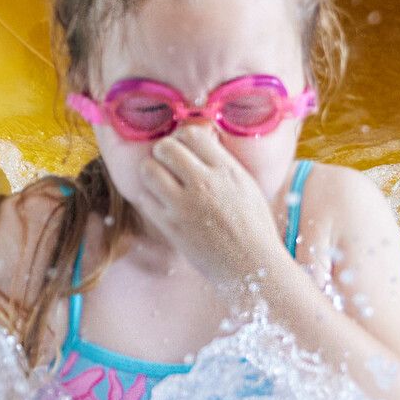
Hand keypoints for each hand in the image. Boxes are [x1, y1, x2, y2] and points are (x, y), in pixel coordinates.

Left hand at [138, 127, 287, 287]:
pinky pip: (145, 199)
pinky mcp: (171, 227)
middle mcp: (204, 183)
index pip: (191, 133)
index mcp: (226, 170)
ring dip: (151, 172)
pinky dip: (149, 197)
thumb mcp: (246, 185)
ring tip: (161, 181)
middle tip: (168, 162)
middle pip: (165, 147)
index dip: (182, 136)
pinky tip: (161, 202)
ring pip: (148, 170)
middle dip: (163, 151)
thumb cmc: (254, 227)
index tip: (183, 147)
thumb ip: (222, 163)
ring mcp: (184, 206)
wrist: (252, 266)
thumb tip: (201, 142)